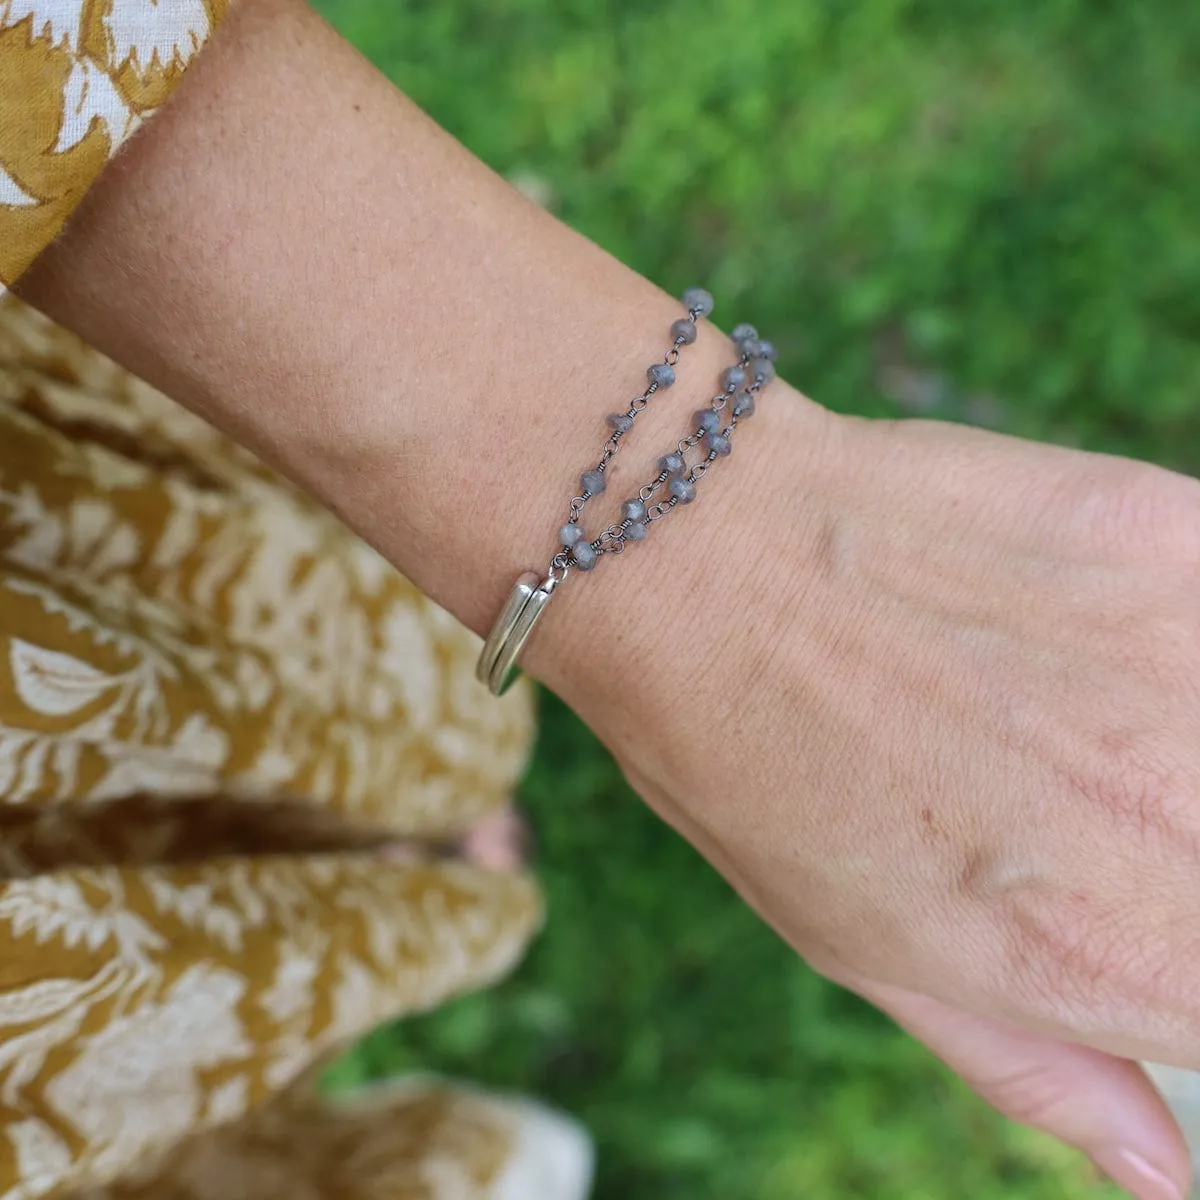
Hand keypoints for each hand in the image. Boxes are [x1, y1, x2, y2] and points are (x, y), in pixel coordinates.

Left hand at [557, 406, 1199, 1197]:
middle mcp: (1181, 822)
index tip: (1115, 904)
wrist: (695, 562)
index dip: (1173, 953)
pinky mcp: (1166, 536)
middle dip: (1168, 848)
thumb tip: (1160, 1166)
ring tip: (1054, 720)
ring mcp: (1182, 664)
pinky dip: (1173, 641)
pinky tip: (1076, 636)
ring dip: (1170, 744)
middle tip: (1063, 798)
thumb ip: (1035, 1062)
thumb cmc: (745, 760)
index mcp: (1108, 955)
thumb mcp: (864, 947)